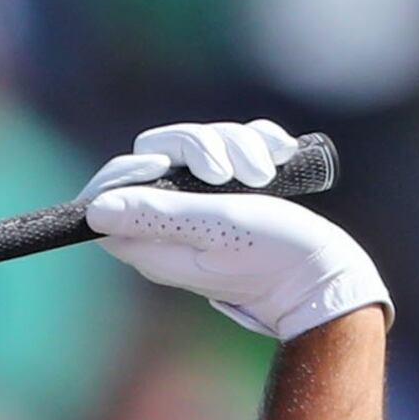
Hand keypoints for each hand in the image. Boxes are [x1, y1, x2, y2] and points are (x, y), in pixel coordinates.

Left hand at [76, 118, 389, 342]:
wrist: (325, 275)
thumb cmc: (272, 257)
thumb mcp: (214, 228)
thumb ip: (156, 215)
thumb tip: (93, 209)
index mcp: (151, 244)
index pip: (109, 194)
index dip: (130, 169)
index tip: (166, 166)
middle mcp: (170, 226)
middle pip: (155, 156)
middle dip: (198, 147)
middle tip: (229, 174)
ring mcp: (203, 208)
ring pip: (198, 147)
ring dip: (236, 144)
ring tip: (263, 173)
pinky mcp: (235, 195)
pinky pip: (233, 147)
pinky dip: (257, 143)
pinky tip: (277, 158)